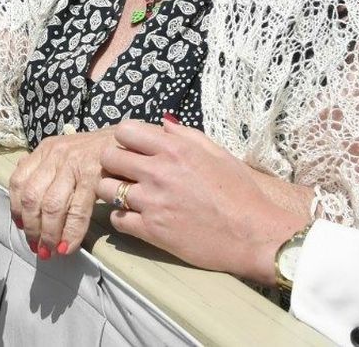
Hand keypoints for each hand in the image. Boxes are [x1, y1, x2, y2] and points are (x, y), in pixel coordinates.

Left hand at [8, 128, 118, 258]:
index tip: (21, 228)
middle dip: (32, 228)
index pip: (18, 182)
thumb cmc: (99, 150)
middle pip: (31, 197)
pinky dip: (70, 233)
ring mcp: (75, 164)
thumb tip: (21, 190)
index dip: (16, 209)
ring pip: (51, 206)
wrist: (132, 139)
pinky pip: (77, 211)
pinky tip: (68, 247)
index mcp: (46, 149)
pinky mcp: (94, 176)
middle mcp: (56, 155)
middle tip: (37, 248)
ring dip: (48, 234)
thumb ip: (44, 167)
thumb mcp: (67, 150)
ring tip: (51, 251)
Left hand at [96, 118, 306, 286]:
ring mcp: (151, 202)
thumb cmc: (240, 193)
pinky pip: (117, 219)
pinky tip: (135, 217)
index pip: (125, 131)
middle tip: (125, 172)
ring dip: (113, 190)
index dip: (126, 139)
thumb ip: (187, 135)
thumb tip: (162, 124)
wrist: (253, 234)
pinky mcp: (150, 231)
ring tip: (127, 195)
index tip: (133, 149)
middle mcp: (158, 172)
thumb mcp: (218, 154)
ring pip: (105, 189)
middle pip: (108, 158)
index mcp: (175, 149)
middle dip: (114, 162)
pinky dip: (122, 217)